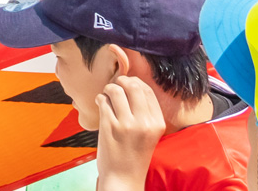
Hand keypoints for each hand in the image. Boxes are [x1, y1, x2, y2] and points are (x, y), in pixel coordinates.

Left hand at [94, 76, 167, 190]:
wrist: (123, 178)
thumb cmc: (134, 156)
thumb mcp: (149, 134)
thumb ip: (145, 113)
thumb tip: (133, 86)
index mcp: (157, 123)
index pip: (148, 91)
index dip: (136, 82)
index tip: (128, 83)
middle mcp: (144, 122)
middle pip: (134, 86)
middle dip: (122, 81)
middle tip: (115, 84)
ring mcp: (126, 124)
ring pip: (116, 91)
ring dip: (108, 88)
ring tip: (106, 94)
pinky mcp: (109, 127)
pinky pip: (103, 102)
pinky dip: (100, 98)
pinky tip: (100, 102)